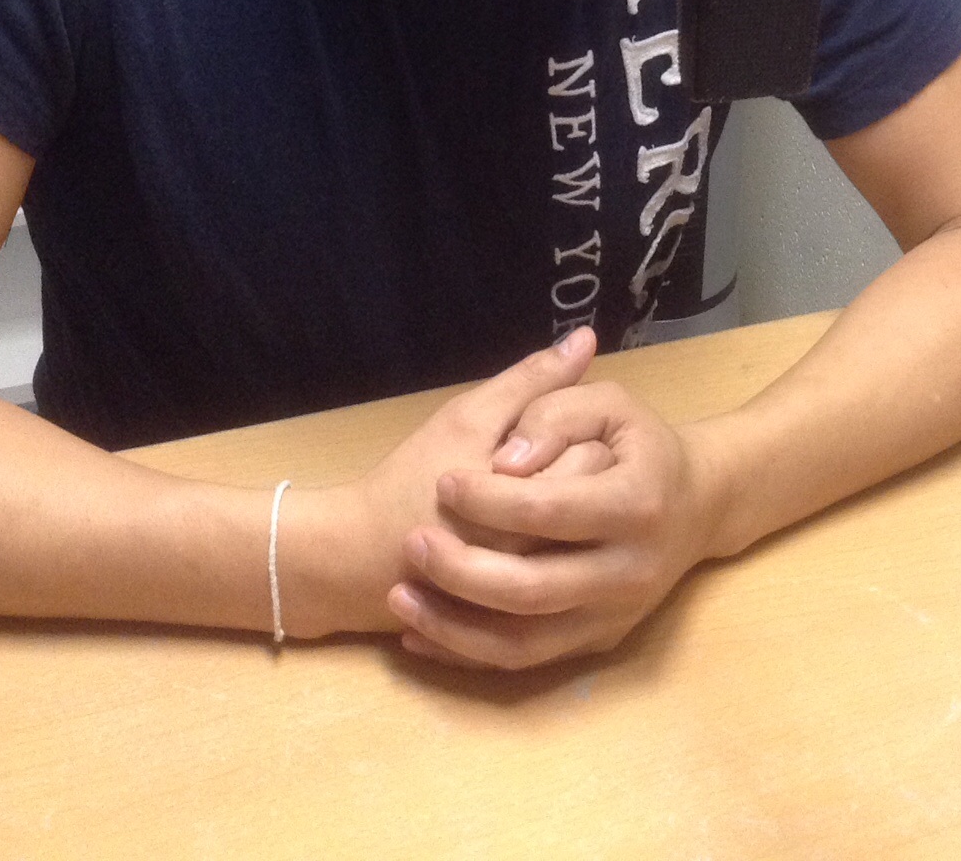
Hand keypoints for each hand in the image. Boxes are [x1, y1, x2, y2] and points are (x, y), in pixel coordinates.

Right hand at [285, 328, 611, 637]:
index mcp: (540, 506)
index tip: (534, 431)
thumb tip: (587, 339)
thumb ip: (531, 381)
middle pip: (600, 501)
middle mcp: (553, 558)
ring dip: (569, 513)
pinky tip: (528, 531)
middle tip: (531, 462)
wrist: (360, 561)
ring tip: (528, 495)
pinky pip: (568, 584)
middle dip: (576, 470)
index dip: (574, 432)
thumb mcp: (468, 418)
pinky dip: (556, 551)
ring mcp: (545, 597)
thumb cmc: (412, 480)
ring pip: (588, 543)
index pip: (597, 459)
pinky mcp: (532, 621)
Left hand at [387, 373, 732, 671]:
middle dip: (462, 571)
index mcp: (636, 503)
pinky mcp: (597, 641)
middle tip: (412, 545)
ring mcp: (614, 615)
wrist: (699, 505)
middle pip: (533, 588)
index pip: (551, 509)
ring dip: (456, 626)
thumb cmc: (642, 444)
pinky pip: (527, 660)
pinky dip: (469, 652)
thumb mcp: (611, 404)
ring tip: (400, 600)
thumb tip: (506, 457)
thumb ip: (557, 410)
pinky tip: (422, 633)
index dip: (491, 499)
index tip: (445, 481)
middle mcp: (630, 570)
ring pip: (525, 640)